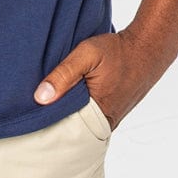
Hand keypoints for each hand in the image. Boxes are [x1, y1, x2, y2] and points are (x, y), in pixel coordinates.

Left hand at [31, 27, 170, 130]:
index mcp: (98, 114)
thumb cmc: (117, 51)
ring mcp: (110, 120)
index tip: (29, 111)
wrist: (147, 49)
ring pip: (81, 123)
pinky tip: (69, 97)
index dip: (45, 119)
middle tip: (35, 106)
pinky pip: (90, 117)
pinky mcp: (112, 114)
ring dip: (67, 112)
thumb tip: (40, 98)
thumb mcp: (87, 54)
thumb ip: (64, 74)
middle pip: (71, 128)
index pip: (63, 128)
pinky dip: (79, 109)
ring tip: (50, 100)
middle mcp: (105, 123)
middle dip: (54, 118)